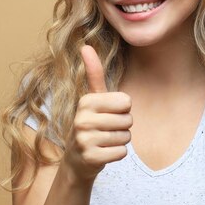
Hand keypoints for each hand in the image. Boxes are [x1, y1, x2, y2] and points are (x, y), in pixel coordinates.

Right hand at [62, 45, 132, 183]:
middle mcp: (82, 119)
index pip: (126, 101)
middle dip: (123, 126)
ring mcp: (85, 139)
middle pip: (128, 119)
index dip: (123, 109)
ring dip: (120, 140)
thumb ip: (93, 73)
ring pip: (126, 137)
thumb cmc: (91, 124)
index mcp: (86, 101)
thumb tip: (86, 45)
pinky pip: (122, 152)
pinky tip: (104, 152)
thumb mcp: (92, 98)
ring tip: (104, 141)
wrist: (77, 159)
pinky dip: (117, 154)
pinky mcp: (91, 157)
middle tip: (106, 130)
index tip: (108, 114)